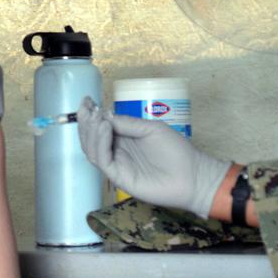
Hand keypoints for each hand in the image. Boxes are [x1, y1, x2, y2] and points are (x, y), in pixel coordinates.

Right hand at [76, 96, 230, 217]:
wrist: (192, 176)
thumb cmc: (176, 151)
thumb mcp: (151, 128)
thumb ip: (127, 123)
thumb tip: (104, 115)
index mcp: (123, 139)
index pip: (100, 127)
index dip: (91, 115)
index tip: (86, 100)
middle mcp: (116, 151)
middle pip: (91, 138)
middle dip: (86, 122)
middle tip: (85, 107)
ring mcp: (117, 164)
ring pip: (92, 149)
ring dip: (91, 131)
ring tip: (96, 117)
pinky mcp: (119, 177)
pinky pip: (102, 160)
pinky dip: (100, 143)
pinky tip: (105, 129)